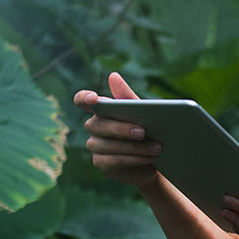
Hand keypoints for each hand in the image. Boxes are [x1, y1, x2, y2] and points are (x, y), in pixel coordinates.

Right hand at [72, 72, 161, 186]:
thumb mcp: (141, 113)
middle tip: (143, 131)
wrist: (153, 159)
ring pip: (108, 145)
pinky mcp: (100, 162)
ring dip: (134, 147)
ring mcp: (94, 145)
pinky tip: (148, 158)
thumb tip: (113, 76)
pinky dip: (133, 158)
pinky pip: (113, 160)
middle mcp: (93, 126)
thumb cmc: (145, 130)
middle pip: (99, 125)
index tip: (94, 98)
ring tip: (156, 147)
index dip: (84, 98)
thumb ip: (127, 97)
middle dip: (122, 129)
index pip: (82, 100)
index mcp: (101, 109)